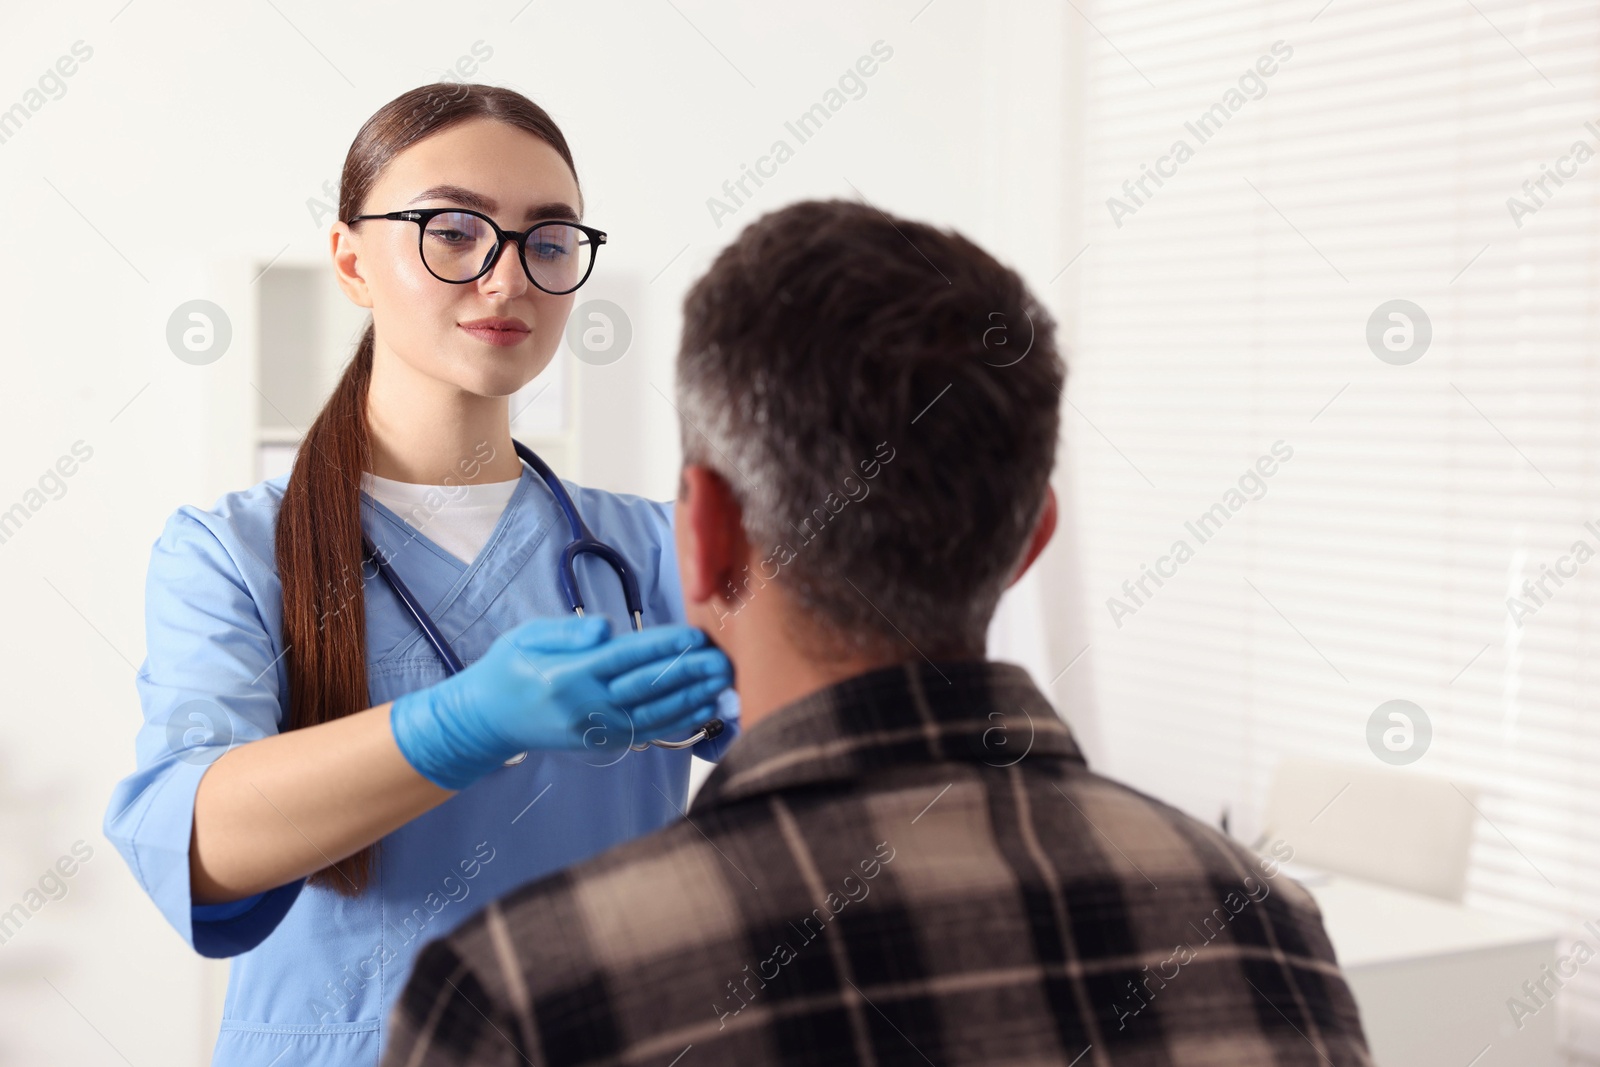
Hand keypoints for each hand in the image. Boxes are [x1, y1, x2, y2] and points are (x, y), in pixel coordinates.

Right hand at [390, 615, 730, 789]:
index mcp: (567, 675)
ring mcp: (596, 730)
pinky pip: (648, 731)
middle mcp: (585, 706)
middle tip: (724, 661)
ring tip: (723, 684)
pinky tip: (703, 708)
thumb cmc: (510, 668)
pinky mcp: (602, 743)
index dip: (663, 648)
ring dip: (693, 699)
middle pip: (647, 688)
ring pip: (654, 714)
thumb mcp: (526, 637)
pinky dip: (678, 721)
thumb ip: (567, 632)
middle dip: (689, 674)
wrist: (488, 719)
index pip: (625, 658)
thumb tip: (606, 628)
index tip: (695, 637)